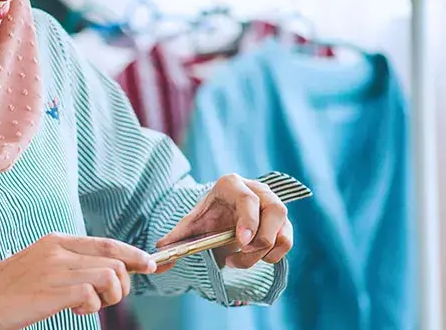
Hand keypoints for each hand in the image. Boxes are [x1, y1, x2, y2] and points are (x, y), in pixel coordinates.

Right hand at [0, 233, 156, 329]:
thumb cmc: (5, 291)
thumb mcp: (40, 266)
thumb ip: (68, 265)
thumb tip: (104, 275)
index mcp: (56, 241)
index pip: (107, 243)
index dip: (134, 254)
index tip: (151, 264)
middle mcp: (58, 250)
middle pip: (115, 260)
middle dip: (124, 283)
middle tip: (110, 298)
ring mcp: (56, 268)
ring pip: (110, 275)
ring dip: (110, 296)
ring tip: (90, 305)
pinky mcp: (52, 290)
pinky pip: (92, 293)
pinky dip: (92, 306)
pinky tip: (76, 310)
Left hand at [155, 174, 292, 270]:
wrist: (220, 217)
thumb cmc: (206, 218)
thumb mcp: (190, 226)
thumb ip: (176, 240)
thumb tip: (158, 256)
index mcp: (232, 184)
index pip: (247, 198)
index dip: (248, 219)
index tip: (241, 241)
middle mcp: (258, 190)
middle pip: (274, 210)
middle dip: (261, 238)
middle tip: (240, 255)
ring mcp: (273, 204)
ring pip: (283, 226)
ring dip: (266, 250)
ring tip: (240, 260)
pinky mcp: (283, 222)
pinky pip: (287, 239)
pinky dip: (275, 254)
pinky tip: (255, 259)